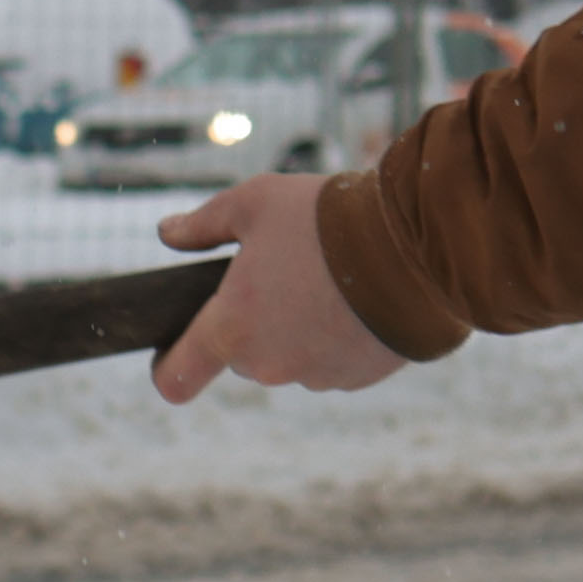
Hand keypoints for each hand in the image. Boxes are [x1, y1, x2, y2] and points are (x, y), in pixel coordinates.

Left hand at [149, 173, 405, 404]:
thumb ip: (203, 224)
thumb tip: (168, 233)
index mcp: (232, 328)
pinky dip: (336, 334)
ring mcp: (317, 376)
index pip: (177, 379)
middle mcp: (270, 365)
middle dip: (250, 321)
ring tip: (325, 276)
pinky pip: (332, 359)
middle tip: (279, 272)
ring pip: (289, 356)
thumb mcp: (253, 202)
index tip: (172, 350)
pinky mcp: (358, 378)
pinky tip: (356, 296)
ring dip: (296, 327)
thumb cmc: (326, 220)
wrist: (415, 248)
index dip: (167, 368)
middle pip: (242, 354)